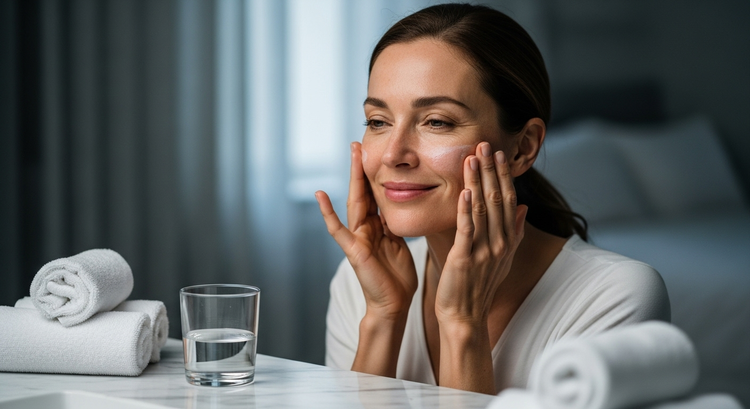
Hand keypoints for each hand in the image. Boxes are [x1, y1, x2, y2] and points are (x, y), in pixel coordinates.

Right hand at [315, 142, 417, 320]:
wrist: (393, 304)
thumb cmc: (397, 278)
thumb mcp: (399, 243)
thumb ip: (394, 224)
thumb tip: (399, 205)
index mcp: (378, 226)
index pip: (375, 194)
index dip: (374, 173)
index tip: (373, 151)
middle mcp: (365, 228)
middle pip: (362, 192)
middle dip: (360, 168)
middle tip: (357, 143)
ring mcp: (358, 238)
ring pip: (354, 202)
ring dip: (352, 178)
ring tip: (351, 155)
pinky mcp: (354, 251)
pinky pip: (338, 230)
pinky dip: (327, 213)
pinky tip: (320, 195)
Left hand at [436, 142, 527, 326]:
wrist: (466, 316)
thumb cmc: (479, 286)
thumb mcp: (502, 258)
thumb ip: (513, 231)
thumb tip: (522, 206)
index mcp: (507, 240)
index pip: (507, 201)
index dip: (502, 176)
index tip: (497, 154)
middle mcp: (499, 243)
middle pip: (497, 199)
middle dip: (490, 171)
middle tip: (485, 144)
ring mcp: (484, 251)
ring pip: (482, 209)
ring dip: (477, 181)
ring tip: (472, 157)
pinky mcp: (465, 258)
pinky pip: (467, 230)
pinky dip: (467, 209)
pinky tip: (465, 190)